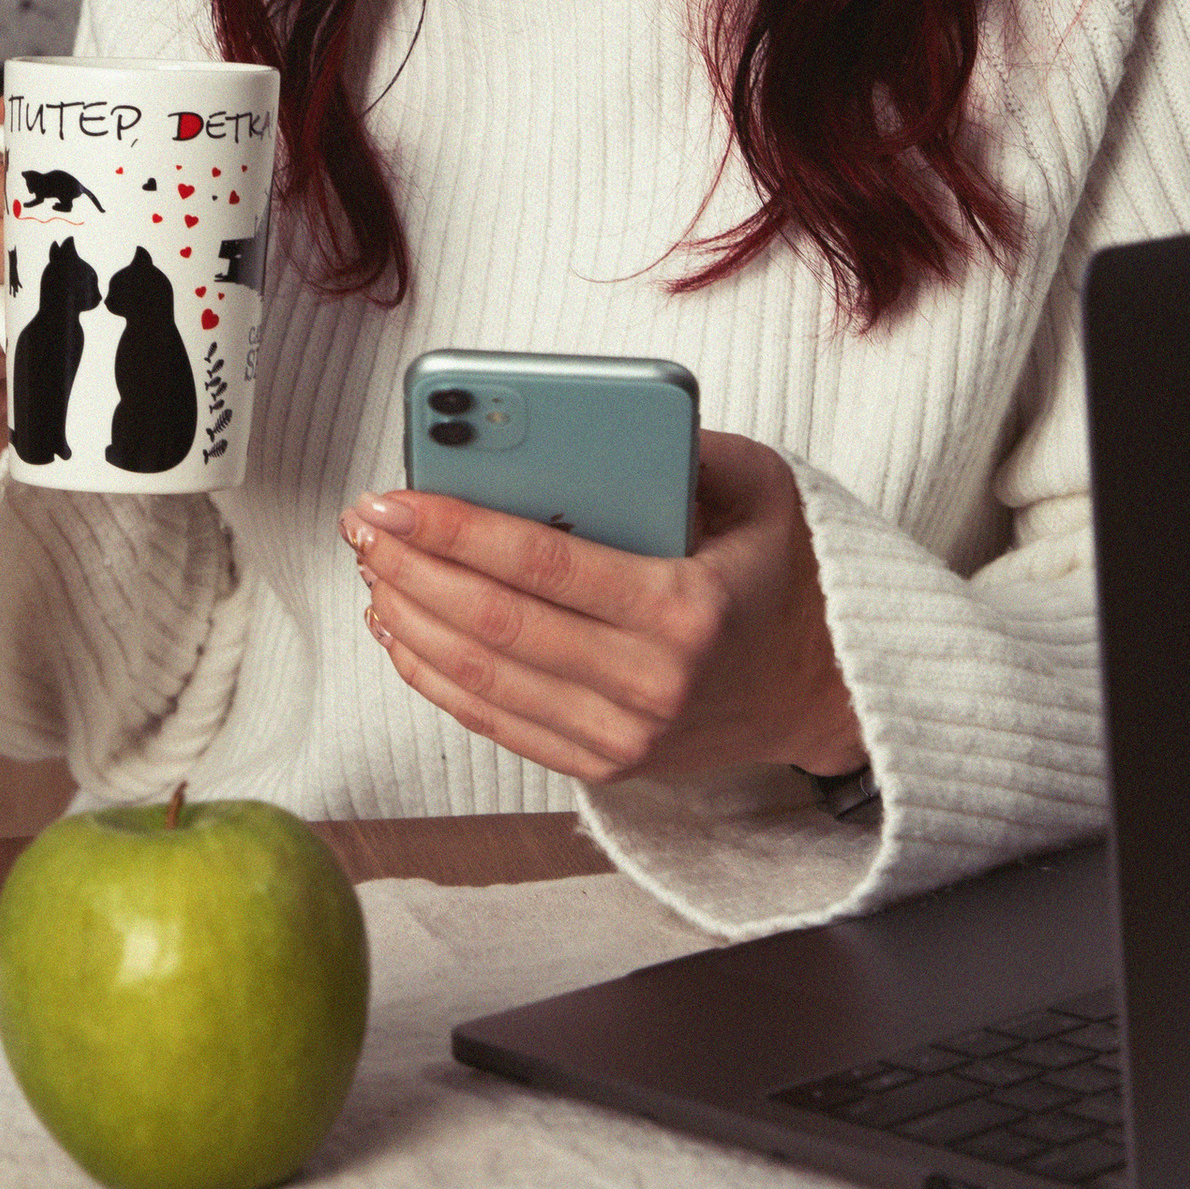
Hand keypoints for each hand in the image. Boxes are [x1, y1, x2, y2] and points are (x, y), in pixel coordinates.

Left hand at [340, 430, 862, 789]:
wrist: (826, 689)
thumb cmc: (787, 574)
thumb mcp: (764, 489)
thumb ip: (686, 446)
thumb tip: (584, 422)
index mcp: (687, 608)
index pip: (542, 565)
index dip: (454, 529)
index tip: (392, 496)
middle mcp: (651, 684)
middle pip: (495, 625)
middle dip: (411, 568)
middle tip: (362, 523)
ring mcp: (625, 738)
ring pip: (484, 680)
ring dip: (410, 621)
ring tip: (371, 567)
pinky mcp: (605, 765)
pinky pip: (497, 723)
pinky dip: (436, 678)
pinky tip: (400, 630)